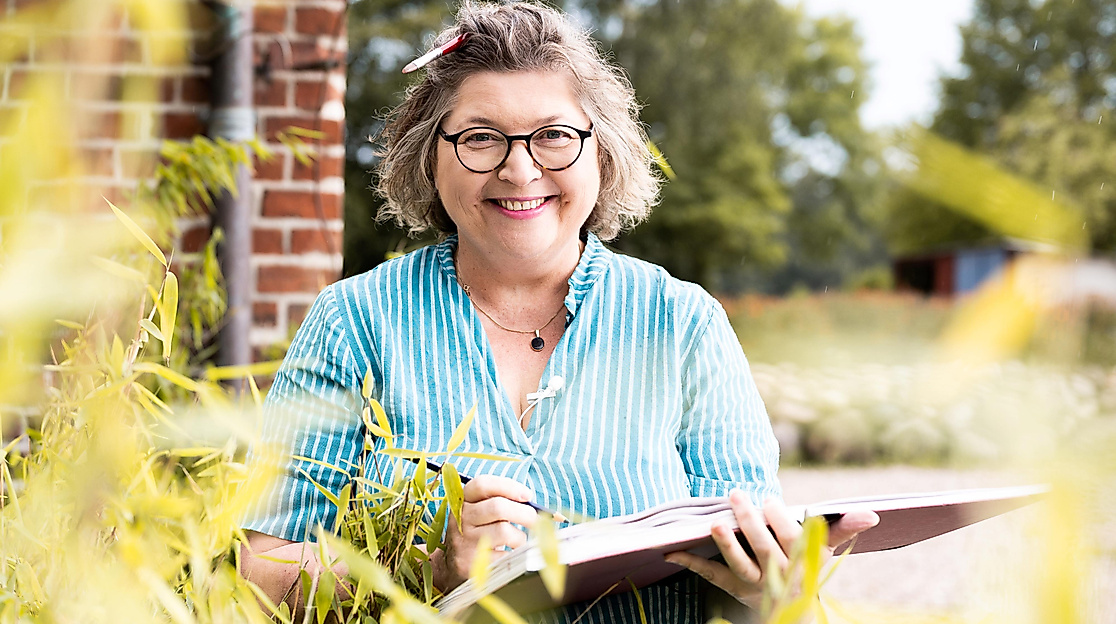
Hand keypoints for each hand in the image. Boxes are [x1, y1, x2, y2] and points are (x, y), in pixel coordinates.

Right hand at [433, 475, 538, 590]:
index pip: (483, 484)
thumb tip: (542, 510)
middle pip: (498, 507)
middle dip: (524, 513)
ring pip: (504, 531)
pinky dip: (513, 555)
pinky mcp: (470, 563)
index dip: (508, 486)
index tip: (527, 495)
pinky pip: (504, 555)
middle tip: (534, 520)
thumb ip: (504, 503)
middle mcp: (461, 518)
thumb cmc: (478, 533)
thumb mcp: (482, 513)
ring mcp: (465, 541)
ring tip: (518, 542)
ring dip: (520, 537)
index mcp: (463, 500)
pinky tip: (509, 555)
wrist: (452, 566)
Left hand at [664, 489, 878, 608]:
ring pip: (741, 567)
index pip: (792, 540)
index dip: (780, 520)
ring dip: (726, 545)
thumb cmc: (805, 569)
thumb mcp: (823, 551)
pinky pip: (712, 576)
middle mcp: (780, 577)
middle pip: (764, 549)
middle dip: (750, 522)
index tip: (769, 500)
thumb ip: (840, 529)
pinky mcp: (734, 590)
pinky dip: (691, 562)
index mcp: (802, 563)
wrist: (791, 612)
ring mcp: (756, 586)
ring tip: (714, 523)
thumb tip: (872, 514)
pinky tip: (671, 549)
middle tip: (736, 495)